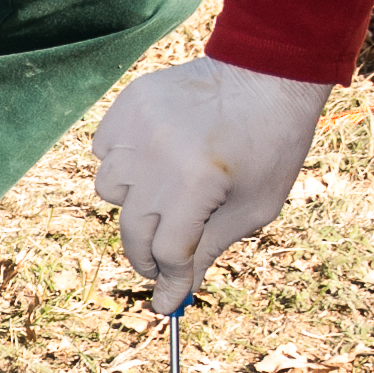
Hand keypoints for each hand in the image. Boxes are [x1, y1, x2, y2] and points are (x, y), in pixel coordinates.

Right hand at [93, 56, 329, 310]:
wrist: (266, 72)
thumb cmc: (270, 146)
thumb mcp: (253, 208)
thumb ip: (208, 251)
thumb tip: (170, 300)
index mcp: (196, 183)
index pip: (168, 252)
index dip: (171, 281)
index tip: (170, 298)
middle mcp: (158, 155)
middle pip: (134, 231)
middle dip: (148, 256)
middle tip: (162, 260)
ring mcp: (138, 126)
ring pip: (110, 190)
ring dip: (134, 202)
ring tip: (164, 192)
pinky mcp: (128, 104)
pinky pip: (104, 150)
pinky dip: (124, 162)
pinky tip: (155, 156)